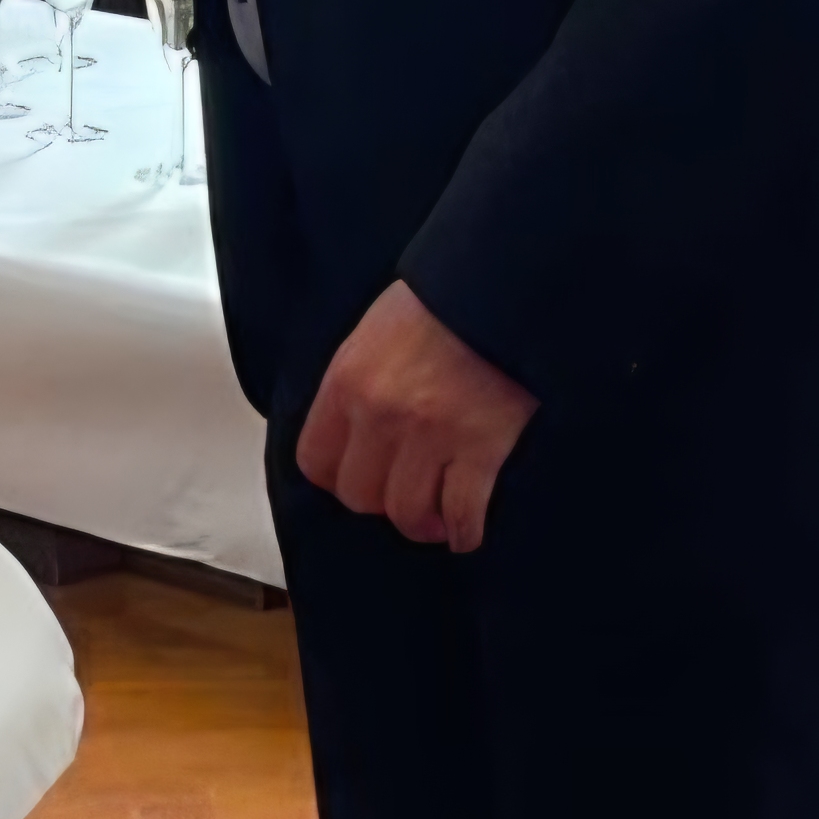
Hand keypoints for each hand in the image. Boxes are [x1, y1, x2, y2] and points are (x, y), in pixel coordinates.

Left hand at [294, 280, 536, 551]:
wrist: (503, 286)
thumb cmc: (442, 302)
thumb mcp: (374, 333)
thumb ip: (357, 384)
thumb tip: (353, 432)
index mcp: (347, 381)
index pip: (315, 461)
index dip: (338, 479)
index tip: (359, 480)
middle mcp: (380, 413)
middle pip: (358, 495)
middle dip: (380, 502)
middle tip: (402, 497)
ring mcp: (430, 435)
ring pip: (406, 513)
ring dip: (421, 523)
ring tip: (434, 521)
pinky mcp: (480, 448)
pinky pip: (461, 513)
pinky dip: (464, 531)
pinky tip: (466, 531)